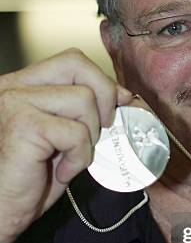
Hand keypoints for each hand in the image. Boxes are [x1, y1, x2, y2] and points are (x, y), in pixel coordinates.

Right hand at [0, 48, 132, 242]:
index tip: (117, 108)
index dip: (102, 82)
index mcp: (21, 86)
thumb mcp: (61, 139)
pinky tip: (62, 172)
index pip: (71, 61)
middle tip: (100, 132)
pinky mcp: (23, 125)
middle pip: (77, 64)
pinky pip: (76, 132)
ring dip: (89, 136)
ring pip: (83, 100)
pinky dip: (79, 157)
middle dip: (104, 97)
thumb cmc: (27, 182)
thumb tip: (125, 97)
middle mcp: (12, 87)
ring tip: (71, 158)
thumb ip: (84, 114)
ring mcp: (15, 102)